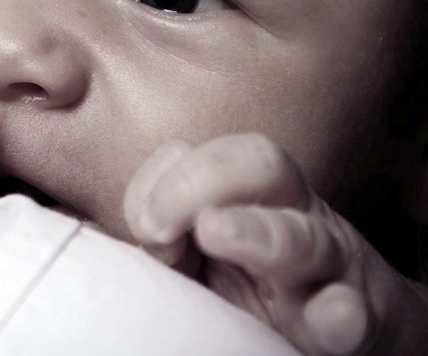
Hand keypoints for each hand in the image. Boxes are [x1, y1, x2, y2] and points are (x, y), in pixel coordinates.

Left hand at [124, 134, 427, 355]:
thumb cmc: (252, 285)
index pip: (204, 154)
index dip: (165, 180)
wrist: (343, 328)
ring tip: (216, 231)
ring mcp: (329, 266)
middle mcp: (292, 216)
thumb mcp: (198, 255)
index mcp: (248, 196)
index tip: (146, 228)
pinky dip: (341, 312)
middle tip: (160, 225)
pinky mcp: (357, 320)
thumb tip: (127, 230)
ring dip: (259, 233)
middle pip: (261, 164)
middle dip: (203, 180)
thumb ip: (163, 236)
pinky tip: (327, 315)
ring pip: (305, 236)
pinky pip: (354, 310)